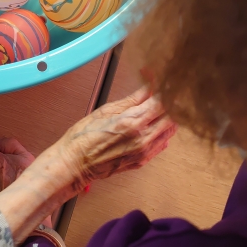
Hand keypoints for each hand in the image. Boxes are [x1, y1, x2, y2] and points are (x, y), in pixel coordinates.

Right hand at [58, 87, 176, 188]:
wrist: (75, 164)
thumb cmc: (84, 137)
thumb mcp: (106, 110)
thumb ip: (132, 99)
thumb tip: (147, 86)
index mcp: (133, 122)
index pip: (162, 102)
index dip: (164, 89)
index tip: (161, 82)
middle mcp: (143, 138)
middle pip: (171, 117)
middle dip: (169, 103)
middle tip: (162, 93)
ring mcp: (144, 152)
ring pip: (170, 130)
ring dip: (167, 117)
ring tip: (157, 107)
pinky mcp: (142, 162)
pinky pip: (162, 144)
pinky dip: (162, 132)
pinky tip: (152, 125)